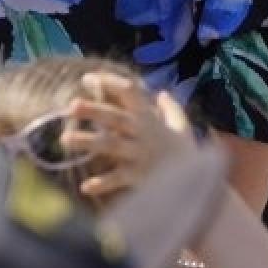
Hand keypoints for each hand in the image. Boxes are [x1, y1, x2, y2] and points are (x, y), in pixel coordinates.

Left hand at [62, 75, 197, 199]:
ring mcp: (140, 155)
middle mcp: (143, 134)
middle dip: (94, 111)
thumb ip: (172, 109)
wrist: (201, 186)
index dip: (109, 82)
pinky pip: (118, 179)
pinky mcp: (140, 177)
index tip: (87, 80)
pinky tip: (85, 187)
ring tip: (66, 139)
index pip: (130, 92)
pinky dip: (102, 184)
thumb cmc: (187, 155)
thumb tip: (161, 94)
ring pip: (112, 145)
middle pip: (115, 118)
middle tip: (70, 106)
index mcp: (150, 119)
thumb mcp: (183, 128)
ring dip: (88, 141)